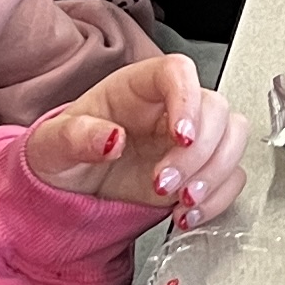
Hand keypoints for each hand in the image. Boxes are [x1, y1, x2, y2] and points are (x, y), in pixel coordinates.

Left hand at [23, 51, 247, 228]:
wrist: (70, 191)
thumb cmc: (63, 156)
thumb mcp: (51, 146)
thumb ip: (76, 137)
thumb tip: (111, 138)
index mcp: (137, 87)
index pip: (178, 72)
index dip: (188, 99)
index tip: (180, 135)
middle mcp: (170, 107)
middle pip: (215, 108)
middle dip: (198, 153)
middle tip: (164, 184)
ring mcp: (190, 138)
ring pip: (232, 138)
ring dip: (214, 174)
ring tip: (181, 201)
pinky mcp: (200, 170)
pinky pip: (231, 176)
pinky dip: (218, 198)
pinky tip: (188, 213)